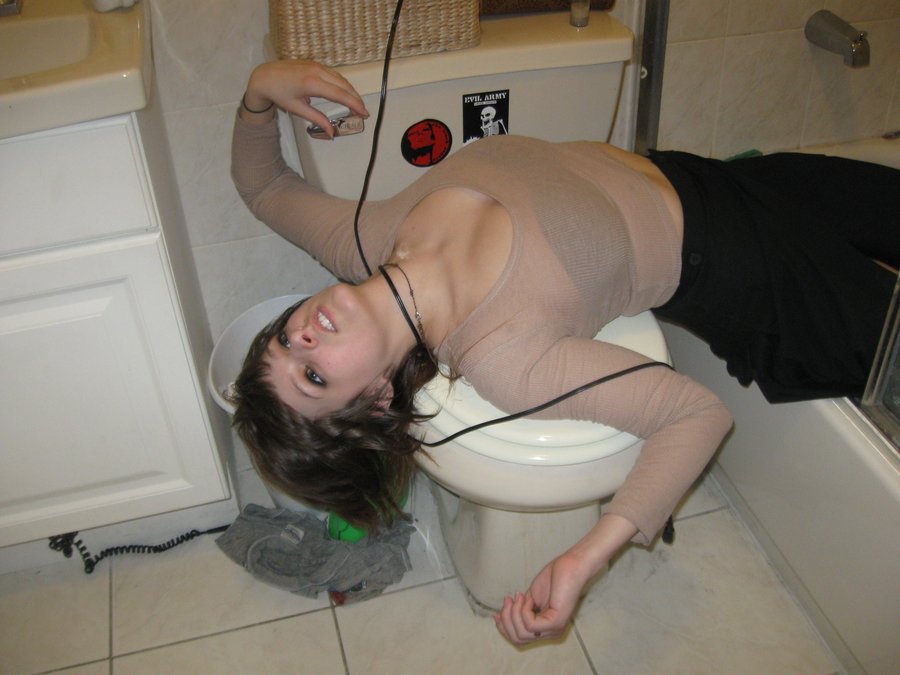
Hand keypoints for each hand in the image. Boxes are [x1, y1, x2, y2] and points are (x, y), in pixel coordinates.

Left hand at [241, 60, 368, 134]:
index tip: (364, 113)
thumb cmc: (279, 93)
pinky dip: (342, 84)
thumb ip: (317, 120)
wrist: (264, 76)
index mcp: (311, 83)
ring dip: (350, 91)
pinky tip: (345, 93)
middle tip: (363, 111)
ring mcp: (316, 65)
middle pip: (344, 85)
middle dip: (356, 98)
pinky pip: (334, 74)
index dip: (355, 105)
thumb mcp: (297, 109)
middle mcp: (316, 71)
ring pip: (340, 78)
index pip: (340, 95)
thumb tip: (331, 133)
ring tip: (356, 104)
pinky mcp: (315, 64)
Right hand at [493, 513, 636, 644]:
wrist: (570, 566)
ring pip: (523, 634)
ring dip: (514, 613)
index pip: (520, 640)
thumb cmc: (554, 578)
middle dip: (506, 620)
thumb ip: (520, 610)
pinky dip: (523, 610)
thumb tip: (501, 617)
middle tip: (508, 600)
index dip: (504, 629)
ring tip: (519, 597)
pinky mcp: (556, 622)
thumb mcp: (530, 597)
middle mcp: (551, 633)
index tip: (496, 614)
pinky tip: (528, 598)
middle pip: (518, 640)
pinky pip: (530, 625)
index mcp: (546, 629)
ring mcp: (554, 628)